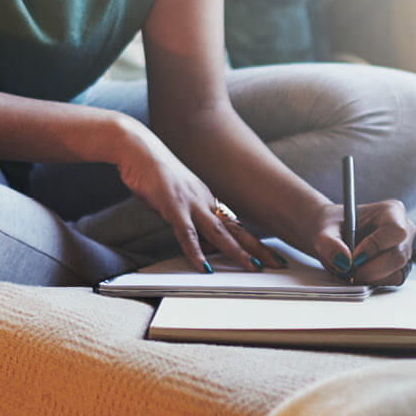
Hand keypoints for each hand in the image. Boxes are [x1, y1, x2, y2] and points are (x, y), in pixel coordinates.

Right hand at [108, 120, 276, 272]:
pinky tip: (204, 267)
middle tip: (278, 263)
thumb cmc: (151, 172)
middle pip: (235, 229)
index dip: (251, 241)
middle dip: (257, 248)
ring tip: (253, 268)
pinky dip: (195, 252)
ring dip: (237, 252)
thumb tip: (193, 238)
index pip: (233, 225)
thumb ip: (185, 218)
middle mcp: (203, 201)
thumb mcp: (172, 199)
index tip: (267, 255)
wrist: (137, 148)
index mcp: (205, 199)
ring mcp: (189, 203)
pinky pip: (186, 233)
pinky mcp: (172, 205)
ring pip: (218, 232)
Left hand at [301, 199, 413, 284]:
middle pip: (398, 255)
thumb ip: (329, 242)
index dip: (376, 246)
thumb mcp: (325, 229)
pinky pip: (392, 280)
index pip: (395, 230)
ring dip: (371, 276)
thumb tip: (342, 260)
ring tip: (350, 270)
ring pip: (396, 271)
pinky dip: (374, 281)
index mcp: (392, 211)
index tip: (355, 257)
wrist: (334, 234)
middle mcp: (404, 230)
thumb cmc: (335, 225)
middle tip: (349, 271)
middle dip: (372, 268)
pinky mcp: (400, 267)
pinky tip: (359, 273)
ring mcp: (404, 250)